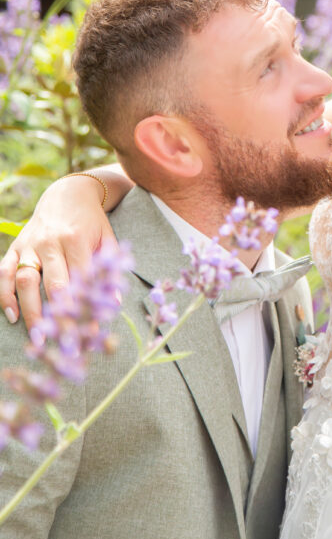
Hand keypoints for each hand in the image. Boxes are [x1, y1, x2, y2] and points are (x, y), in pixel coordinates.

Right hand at [0, 175, 115, 329]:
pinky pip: (5, 272)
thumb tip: (114, 303)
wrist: (68, 193)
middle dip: (59, 317)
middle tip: (63, 345)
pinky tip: (12, 316)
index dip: (85, 309)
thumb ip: (110, 269)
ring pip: (26, 281)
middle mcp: (51, 242)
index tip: (90, 335)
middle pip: (53, 286)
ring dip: (30, 311)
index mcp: (77, 240)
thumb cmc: (92, 222)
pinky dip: (5, 295)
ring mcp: (30, 244)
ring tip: (37, 337)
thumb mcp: (108, 239)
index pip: (81, 282)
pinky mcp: (16, 245)